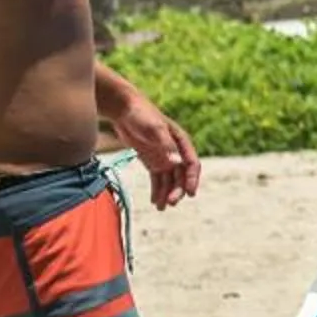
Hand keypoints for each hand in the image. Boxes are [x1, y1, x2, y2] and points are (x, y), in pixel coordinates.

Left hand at [108, 93, 201, 208]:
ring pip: (169, 179)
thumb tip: (177, 164)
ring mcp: (163, 156)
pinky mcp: (152, 160)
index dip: (192, 179)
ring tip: (162, 207)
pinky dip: (157, 190)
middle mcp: (175, 151)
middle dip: (177, 190)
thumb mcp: (154, 129)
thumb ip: (165, 146)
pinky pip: (157, 179)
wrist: (123, 109)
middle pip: (181, 175)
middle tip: (171, 203)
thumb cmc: (141, 115)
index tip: (189, 193)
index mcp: (180, 142)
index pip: (191, 164)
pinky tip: (155, 201)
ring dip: (167, 193)